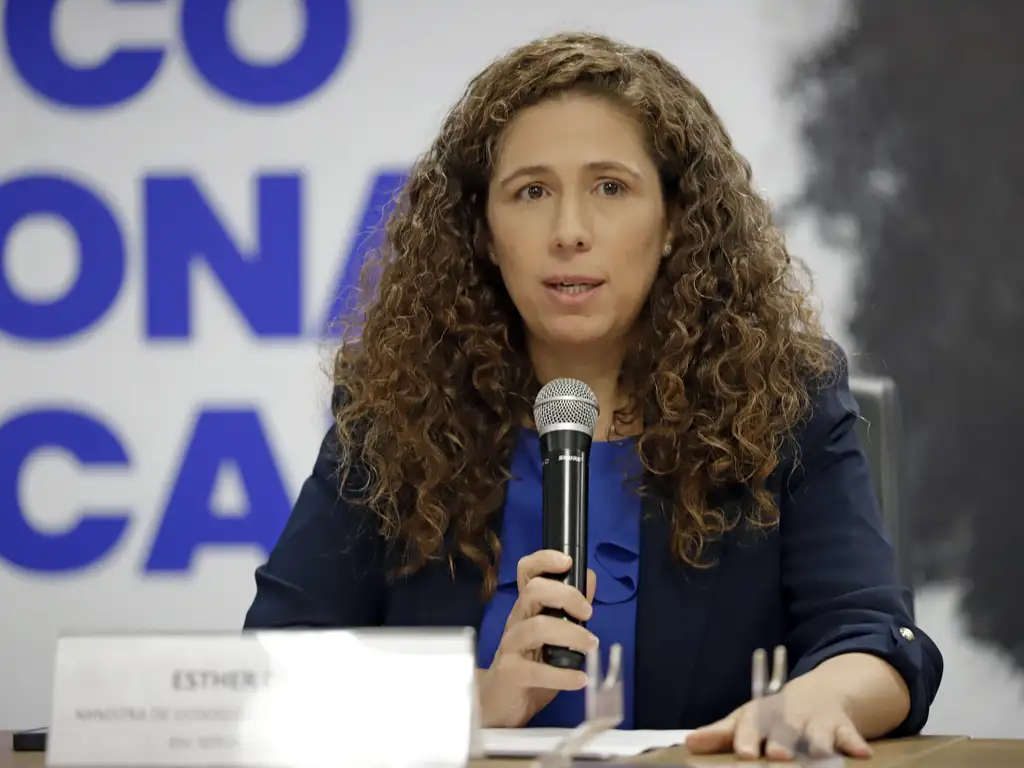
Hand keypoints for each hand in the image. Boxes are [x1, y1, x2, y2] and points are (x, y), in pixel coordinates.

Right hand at [478, 549, 597, 727]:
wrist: (501, 703)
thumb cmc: (530, 664)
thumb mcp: (554, 634)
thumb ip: (571, 608)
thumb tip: (589, 579)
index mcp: (526, 608)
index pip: (527, 572)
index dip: (544, 560)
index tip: (568, 562)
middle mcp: (516, 621)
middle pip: (533, 592)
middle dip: (566, 595)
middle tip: (588, 612)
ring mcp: (510, 647)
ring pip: (537, 627)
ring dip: (570, 634)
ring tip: (591, 646)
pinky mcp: (510, 673)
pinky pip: (536, 671)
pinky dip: (563, 675)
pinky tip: (580, 679)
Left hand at [686, 680, 872, 760]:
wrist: (816, 694)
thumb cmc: (773, 717)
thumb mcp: (746, 721)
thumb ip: (720, 735)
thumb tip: (688, 743)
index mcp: (762, 716)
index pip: (752, 726)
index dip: (748, 739)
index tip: (747, 754)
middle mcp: (789, 717)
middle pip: (786, 731)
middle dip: (784, 742)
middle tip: (780, 755)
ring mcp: (816, 721)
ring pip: (818, 734)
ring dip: (819, 744)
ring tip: (820, 756)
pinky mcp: (841, 726)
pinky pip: (849, 735)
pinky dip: (855, 742)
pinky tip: (861, 754)